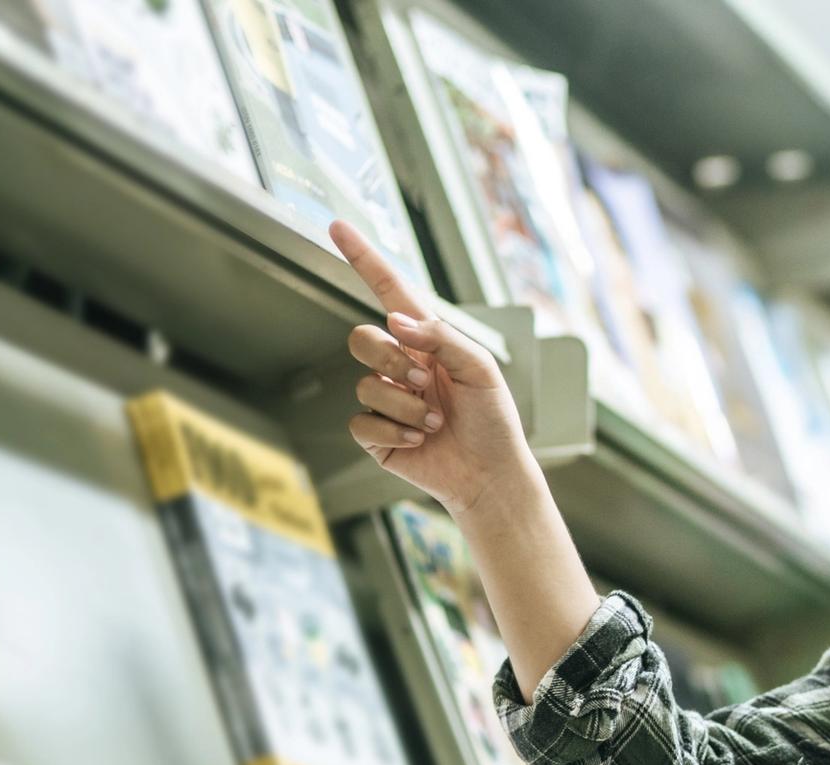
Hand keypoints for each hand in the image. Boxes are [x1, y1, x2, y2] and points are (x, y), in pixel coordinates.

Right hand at [331, 220, 531, 514]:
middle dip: (392, 360)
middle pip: (362, 338)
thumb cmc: (492, 419)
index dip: (363, 259)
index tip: (338, 226)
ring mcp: (384, 399)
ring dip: (405, 404)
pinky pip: (360, 421)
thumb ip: (441, 337)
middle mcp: (400, 365)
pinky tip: (418, 439)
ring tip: (435, 420)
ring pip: (366, 385)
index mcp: (426, 340)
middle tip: (428, 383)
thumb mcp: (480, 368)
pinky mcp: (375, 434)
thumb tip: (394, 319)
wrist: (490, 473)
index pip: (388, 291)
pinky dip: (393, 430)